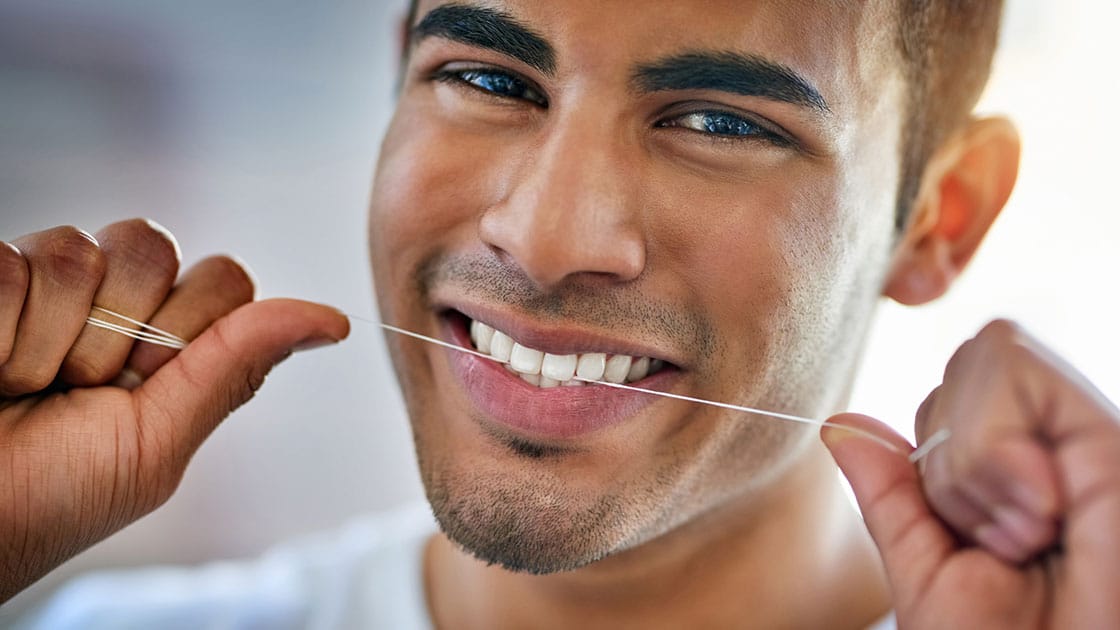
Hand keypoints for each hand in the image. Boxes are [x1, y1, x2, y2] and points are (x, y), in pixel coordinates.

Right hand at [0, 220, 348, 601]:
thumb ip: (236, 364)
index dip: (192, 323)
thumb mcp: (158, 441)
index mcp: (169, 344)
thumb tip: (337, 321)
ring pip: (77, 249)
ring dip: (48, 339)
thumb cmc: (57, 496)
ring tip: (23, 386)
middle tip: (80, 388)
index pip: (223, 277)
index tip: (149, 383)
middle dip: (118, 330)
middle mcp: (111, 302)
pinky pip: (10, 262)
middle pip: (153, 244)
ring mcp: (45, 283)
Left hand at [823, 320, 1118, 628]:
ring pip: (985, 351)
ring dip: (973, 460)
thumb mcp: (929, 572)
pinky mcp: (1109, 433)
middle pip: (965, 362)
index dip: (935, 455)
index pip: (949, 393)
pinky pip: (1013, 363)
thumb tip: (840, 424)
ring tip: (1026, 534)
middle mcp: (1059, 441)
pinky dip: (993, 447)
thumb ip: (891, 496)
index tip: (972, 540)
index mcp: (1019, 467)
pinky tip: (1040, 514)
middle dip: (951, 456)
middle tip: (1002, 542)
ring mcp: (1086, 432)